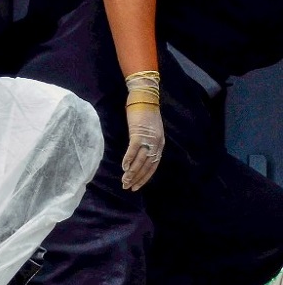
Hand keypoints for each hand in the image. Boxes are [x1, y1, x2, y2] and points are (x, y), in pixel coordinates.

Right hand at [121, 72, 164, 191]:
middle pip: (147, 165)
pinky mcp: (139, 133)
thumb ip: (145, 142)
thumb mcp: (149, 131)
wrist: (145, 97)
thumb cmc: (145, 113)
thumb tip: (138, 155)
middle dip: (137, 178)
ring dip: (132, 172)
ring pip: (140, 160)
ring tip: (124, 181)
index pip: (153, 165)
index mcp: (160, 144)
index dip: (145, 177)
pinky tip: (123, 167)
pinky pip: (133, 149)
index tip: (136, 186)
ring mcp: (148, 139)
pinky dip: (128, 159)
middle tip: (128, 187)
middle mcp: (156, 143)